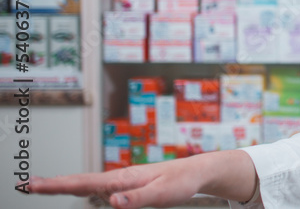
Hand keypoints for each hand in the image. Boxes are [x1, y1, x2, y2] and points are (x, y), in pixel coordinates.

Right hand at [28, 155, 208, 208]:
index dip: (57, 185)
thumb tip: (112, 201)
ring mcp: (121, 182)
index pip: (83, 182)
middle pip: (79, 181)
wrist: (196, 172)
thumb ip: (137, 198)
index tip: (34, 184)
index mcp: (122, 178)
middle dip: (53, 183)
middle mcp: (117, 178)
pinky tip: (74, 187)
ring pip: (87, 184)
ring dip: (64, 185)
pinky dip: (81, 187)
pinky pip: (98, 188)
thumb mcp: (161, 193)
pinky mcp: (127, 186)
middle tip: (28, 184)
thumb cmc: (180, 182)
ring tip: (42, 186)